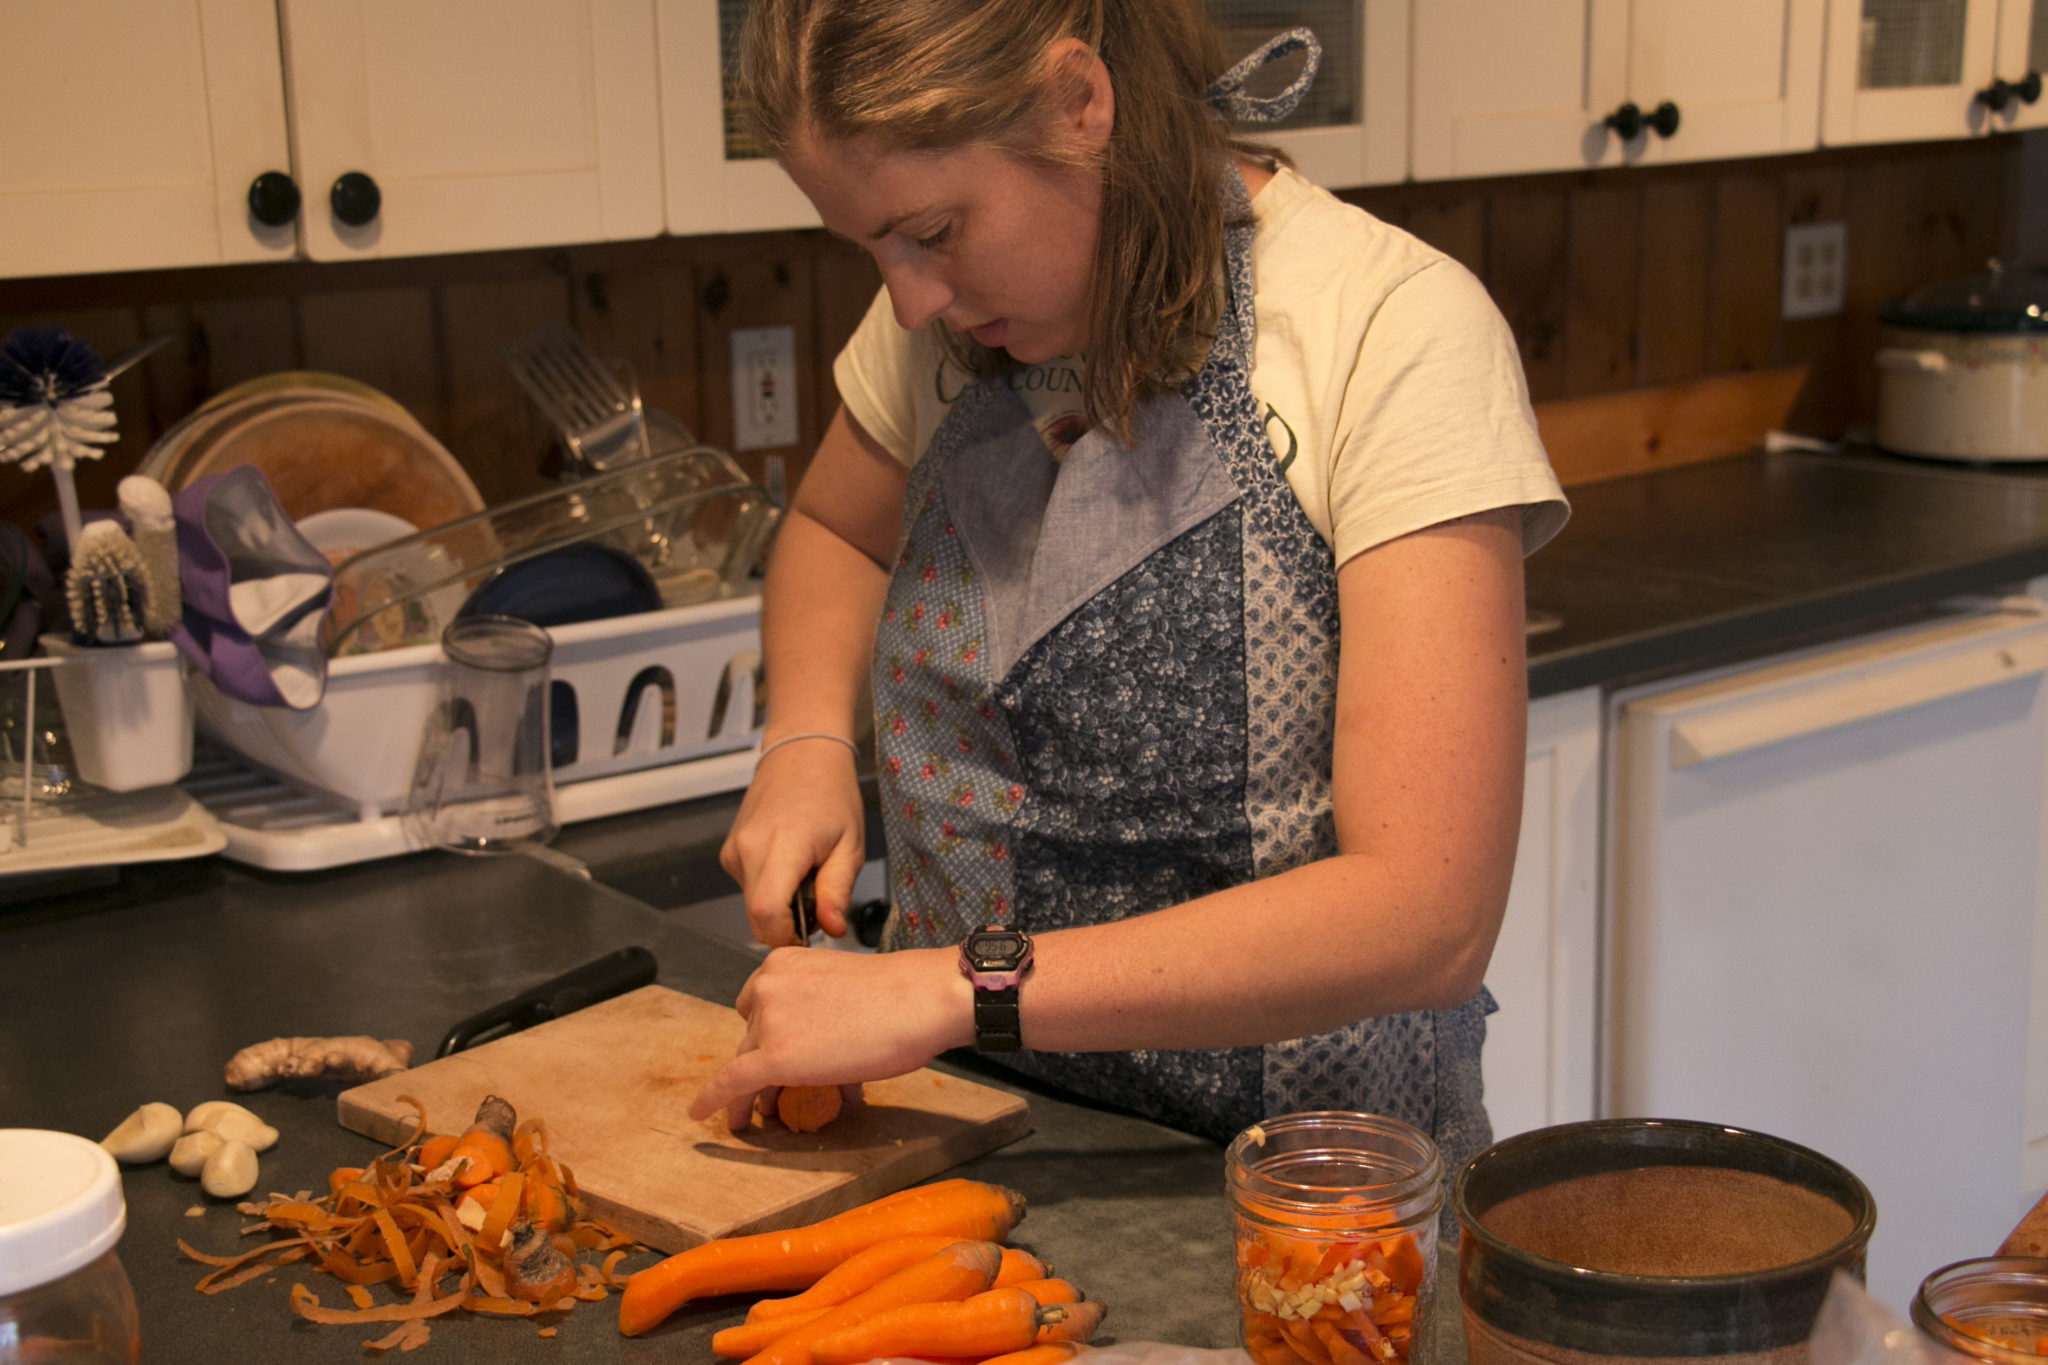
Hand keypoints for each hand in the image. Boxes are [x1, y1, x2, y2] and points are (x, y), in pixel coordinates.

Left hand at [688, 945, 973, 1131]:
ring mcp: (767, 1022)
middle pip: (752, 1036)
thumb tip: (816, 1050)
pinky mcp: (771, 1057)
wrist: (916, 1001)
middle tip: (776, 1089)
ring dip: (757, 1090)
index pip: (760, 1006)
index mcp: (781, 963)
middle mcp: (765, 987)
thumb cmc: (896, 994)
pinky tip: (701, 1114)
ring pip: (749, 1064)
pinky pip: (731, 1083)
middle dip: (764, 1062)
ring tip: (759, 1115)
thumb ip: (814, 1010)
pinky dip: (714, 1100)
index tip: (767, 1053)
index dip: (766, 1035)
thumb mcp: (840, 987)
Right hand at [720, 737, 866, 944]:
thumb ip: (837, 891)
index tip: (808, 934)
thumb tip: (831, 929)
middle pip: (755, 917)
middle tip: (816, 904)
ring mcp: (734, 851)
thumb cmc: (830, 793)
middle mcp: (748, 849)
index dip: (786, 936)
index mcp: (782, 845)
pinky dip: (770, 888)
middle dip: (785, 926)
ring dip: (779, 905)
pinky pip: (748, 886)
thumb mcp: (849, 845)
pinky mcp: (729, 852)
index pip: (765, 913)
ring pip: (751, 905)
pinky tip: (790, 864)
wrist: (801, 754)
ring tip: (806, 874)